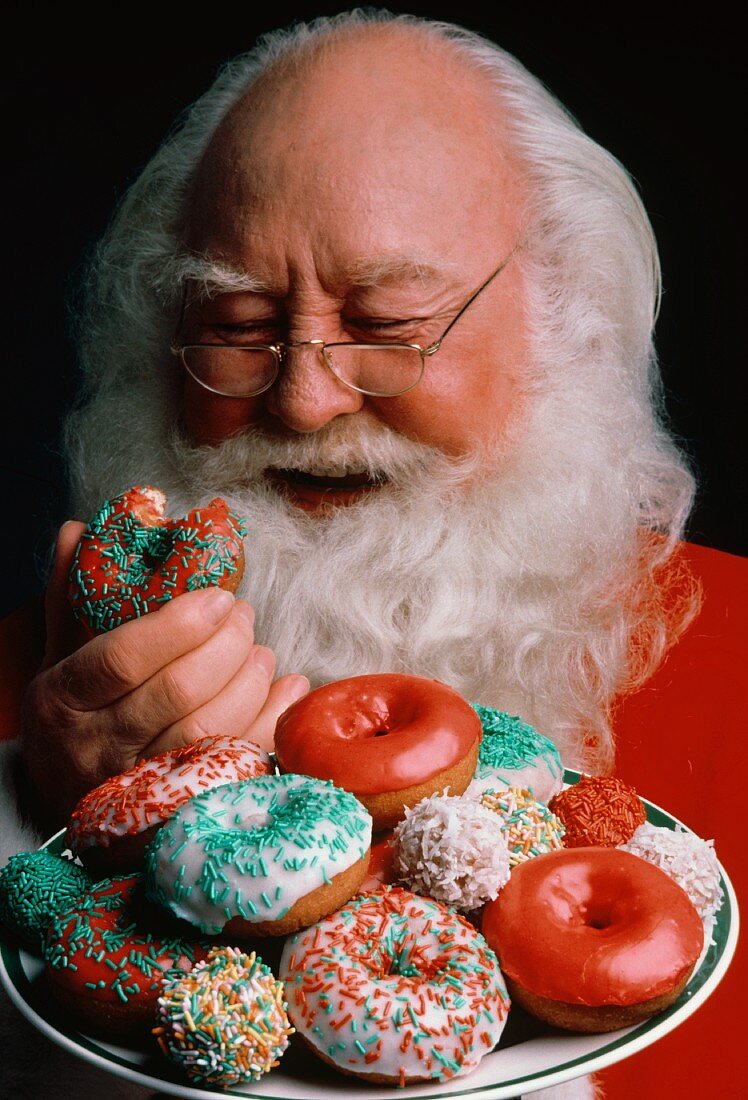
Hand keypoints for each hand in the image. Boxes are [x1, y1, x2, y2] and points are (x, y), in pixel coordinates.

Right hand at [20, 522, 308, 825]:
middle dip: (226, 646)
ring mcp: (141, 783)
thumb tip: (79, 530)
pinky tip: (287, 688)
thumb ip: (70, 596)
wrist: (66, 794)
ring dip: (250, 682)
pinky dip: (271, 720)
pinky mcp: (182, 804)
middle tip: (244, 616)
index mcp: (63, 700)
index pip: (122, 659)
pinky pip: (237, 762)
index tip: (219, 597)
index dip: (179, 625)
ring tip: (262, 652)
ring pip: (209, 729)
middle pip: (177, 692)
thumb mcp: (60, 656)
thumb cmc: (74, 712)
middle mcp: (97, 747)